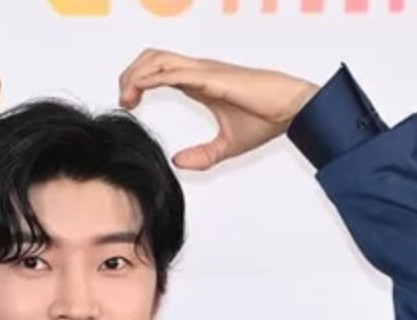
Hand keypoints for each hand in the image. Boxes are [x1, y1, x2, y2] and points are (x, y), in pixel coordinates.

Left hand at [118, 50, 318, 170]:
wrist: (292, 109)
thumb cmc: (266, 119)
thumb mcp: (226, 146)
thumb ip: (202, 156)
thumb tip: (177, 163)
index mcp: (199, 81)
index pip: (159, 70)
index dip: (138, 82)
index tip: (129, 105)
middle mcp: (198, 71)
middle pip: (152, 58)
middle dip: (129, 75)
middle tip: (124, 101)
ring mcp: (204, 70)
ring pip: (157, 59)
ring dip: (135, 74)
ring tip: (127, 98)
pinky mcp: (211, 76)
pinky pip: (173, 72)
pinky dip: (151, 78)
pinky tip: (139, 91)